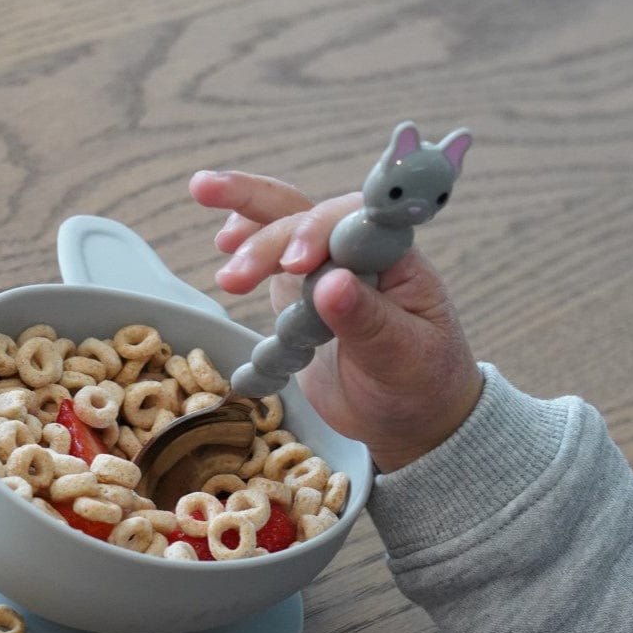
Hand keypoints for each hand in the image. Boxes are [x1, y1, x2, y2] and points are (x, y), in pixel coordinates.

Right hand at [189, 170, 483, 471]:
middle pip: (307, 214)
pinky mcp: (302, 292)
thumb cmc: (420, 385)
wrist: (407, 418)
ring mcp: (326, 268)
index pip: (352, 222)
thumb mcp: (402, 358)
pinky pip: (271, 260)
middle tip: (228, 262)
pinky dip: (247, 246)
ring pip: (283, 226)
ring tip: (213, 224)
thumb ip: (368, 321)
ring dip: (246, 219)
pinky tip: (224, 240)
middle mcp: (358, 251)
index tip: (295, 263)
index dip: (319, 231)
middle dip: (266, 229)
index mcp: (394, 257)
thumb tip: (331, 284)